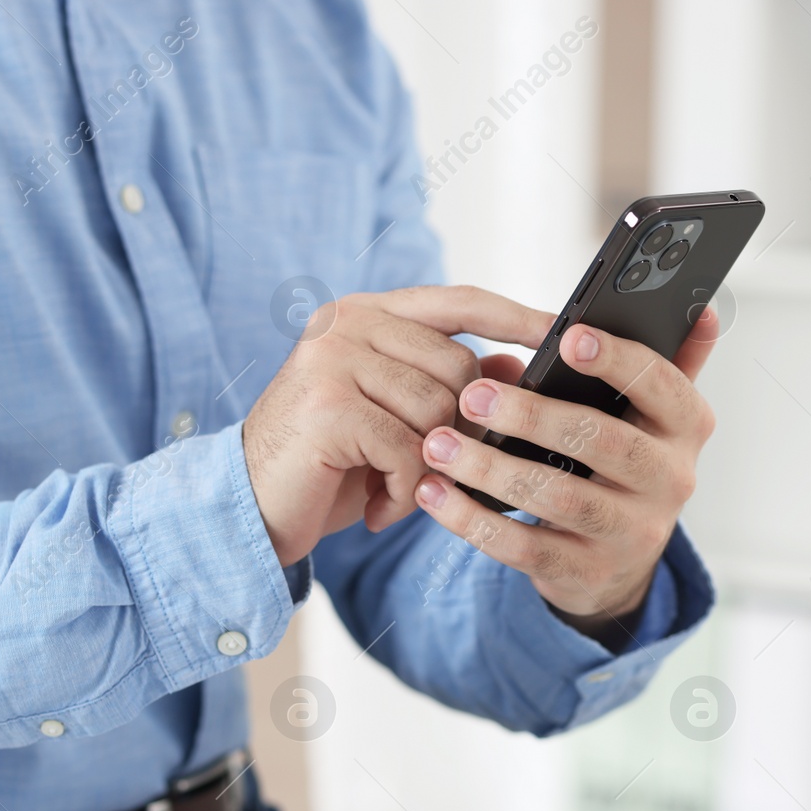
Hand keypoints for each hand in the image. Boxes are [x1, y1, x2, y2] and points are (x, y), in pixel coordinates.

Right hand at [242, 286, 548, 565]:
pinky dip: (403, 489)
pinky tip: (377, 506)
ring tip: (394, 488)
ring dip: (429, 465)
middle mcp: (345, 324)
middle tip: (428, 466)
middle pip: (459, 365)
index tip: (560, 330)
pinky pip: (409, 449)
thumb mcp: (398, 420)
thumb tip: (519, 369)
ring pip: (437, 410)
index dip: (512, 315)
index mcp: (365, 314)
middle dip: (458, 427)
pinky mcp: (328, 406)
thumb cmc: (330, 465)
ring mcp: (333, 359)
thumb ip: (452, 388)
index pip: (457, 301)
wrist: (250, 509)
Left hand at [414, 309, 719, 627]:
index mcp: (686, 427)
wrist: (618, 563)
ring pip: (558, 497)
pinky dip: (473, 521)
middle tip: (473, 394)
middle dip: (532, 416)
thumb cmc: (624, 465)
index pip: (660, 386)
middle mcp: (670, 481)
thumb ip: (670, 361)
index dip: (617, 361)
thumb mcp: (653, 416)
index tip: (570, 338)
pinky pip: (524, 547)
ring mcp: (631, 532)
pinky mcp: (587, 572)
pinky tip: (435, 494)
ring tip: (438, 443)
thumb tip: (701, 310)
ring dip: (491, 469)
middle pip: (601, 442)